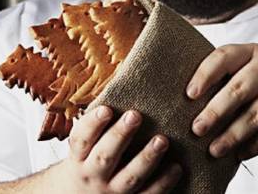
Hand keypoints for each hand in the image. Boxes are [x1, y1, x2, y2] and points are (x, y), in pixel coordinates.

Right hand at [57, 106, 181, 192]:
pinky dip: (163, 182)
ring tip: (162, 140)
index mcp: (79, 156)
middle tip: (135, 115)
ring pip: (129, 178)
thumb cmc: (91, 158)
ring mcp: (112, 192)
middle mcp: (93, 175)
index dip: (92, 124)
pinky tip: (177, 167)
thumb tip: (124, 75)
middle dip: (120, 136)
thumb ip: (101, 120)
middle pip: (105, 157)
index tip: (106, 108)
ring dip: (146, 158)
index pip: (81, 139)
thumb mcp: (87, 143)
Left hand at [186, 44, 257, 160]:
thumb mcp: (251, 71)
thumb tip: (184, 100)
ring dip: (230, 137)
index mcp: (253, 52)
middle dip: (214, 112)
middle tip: (196, 129)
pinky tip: (237, 155)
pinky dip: (251, 147)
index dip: (205, 74)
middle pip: (238, 90)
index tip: (189, 94)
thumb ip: (225, 77)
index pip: (224, 56)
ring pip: (253, 117)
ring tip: (212, 150)